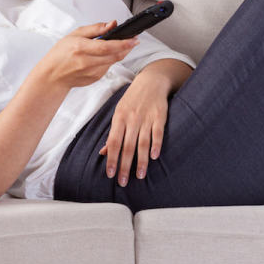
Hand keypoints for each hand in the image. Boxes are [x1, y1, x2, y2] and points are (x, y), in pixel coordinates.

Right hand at [32, 22, 137, 90]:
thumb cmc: (61, 53)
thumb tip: (112, 24)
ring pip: (113, 61)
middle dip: (126, 47)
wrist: (53, 75)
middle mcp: (87, 62)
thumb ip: (95, 28)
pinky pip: (108, 67)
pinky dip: (108, 60)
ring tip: (112, 46)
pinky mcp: (95, 79)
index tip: (134, 39)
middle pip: (115, 55)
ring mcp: (92, 73)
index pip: (108, 46)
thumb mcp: (75, 34)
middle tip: (132, 40)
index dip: (124, 43)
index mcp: (81, 48)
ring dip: (117, 53)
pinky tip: (100, 57)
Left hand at [100, 69, 170, 186]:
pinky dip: (156, 144)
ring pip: (142, 143)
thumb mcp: (119, 113)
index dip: (112, 159)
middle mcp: (132, 119)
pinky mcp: (160, 116)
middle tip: (123, 182)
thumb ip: (113, 134)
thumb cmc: (132, 100)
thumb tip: (103, 152)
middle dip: (124, 166)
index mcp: (119, 118)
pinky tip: (155, 157)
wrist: (151, 81)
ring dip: (141, 161)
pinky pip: (158, 132)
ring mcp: (146, 118)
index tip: (110, 174)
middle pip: (127, 146)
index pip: (114, 142)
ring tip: (140, 176)